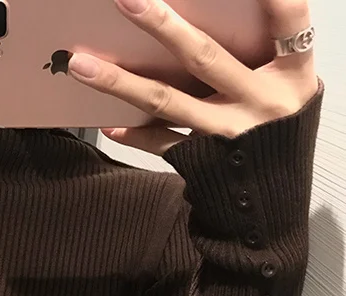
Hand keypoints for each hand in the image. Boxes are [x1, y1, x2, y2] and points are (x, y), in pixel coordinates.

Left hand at [67, 0, 318, 154]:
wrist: (272, 196)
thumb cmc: (279, 127)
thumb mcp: (288, 85)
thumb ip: (263, 53)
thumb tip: (216, 16)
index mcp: (291, 73)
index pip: (289, 19)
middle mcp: (259, 101)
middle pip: (204, 57)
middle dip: (162, 26)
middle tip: (126, 0)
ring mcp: (226, 134)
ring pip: (167, 101)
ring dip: (121, 82)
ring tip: (82, 65)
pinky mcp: (202, 160)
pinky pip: (161, 143)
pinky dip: (134, 134)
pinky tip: (108, 124)